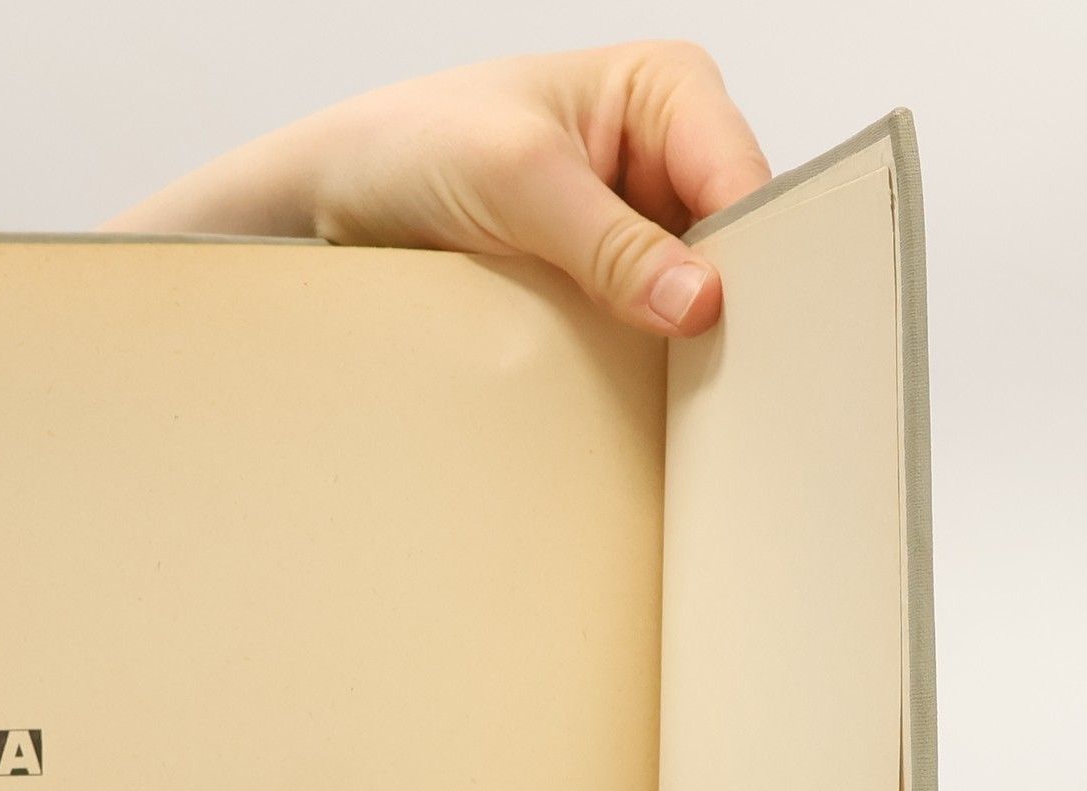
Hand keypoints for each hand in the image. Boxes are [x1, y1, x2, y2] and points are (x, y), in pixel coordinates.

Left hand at [104, 41, 770, 336]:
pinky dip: (644, 368)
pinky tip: (643, 400)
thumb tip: (697, 302)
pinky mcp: (606, 290)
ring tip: (682, 397)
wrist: (333, 200)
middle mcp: (664, 159)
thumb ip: (610, 243)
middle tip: (717, 378)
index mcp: (666, 93)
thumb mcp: (516, 181)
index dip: (754, 256)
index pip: (745, 178)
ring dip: (681, 348)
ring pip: (697, 302)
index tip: (738, 328)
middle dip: (724, 307)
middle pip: (735, 247)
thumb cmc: (412, 146)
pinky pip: (648, 337)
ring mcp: (639, 231)